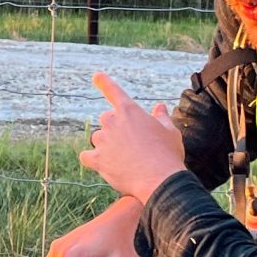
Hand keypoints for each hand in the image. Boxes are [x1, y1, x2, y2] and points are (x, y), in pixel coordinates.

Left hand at [77, 73, 186, 203]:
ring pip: (98, 137)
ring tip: (124, 158)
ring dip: (106, 144)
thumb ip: (162, 117)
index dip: (104, 82)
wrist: (160, 180)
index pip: (114, 91)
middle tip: (131, 142)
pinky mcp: (97, 160)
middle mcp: (112, 122)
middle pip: (106, 119)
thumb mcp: (170, 131)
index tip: (96, 76)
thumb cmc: (168, 154)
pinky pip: (86, 156)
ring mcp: (103, 140)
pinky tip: (102, 164)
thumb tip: (159, 107)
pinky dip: (92, 159)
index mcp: (130, 111)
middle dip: (116, 127)